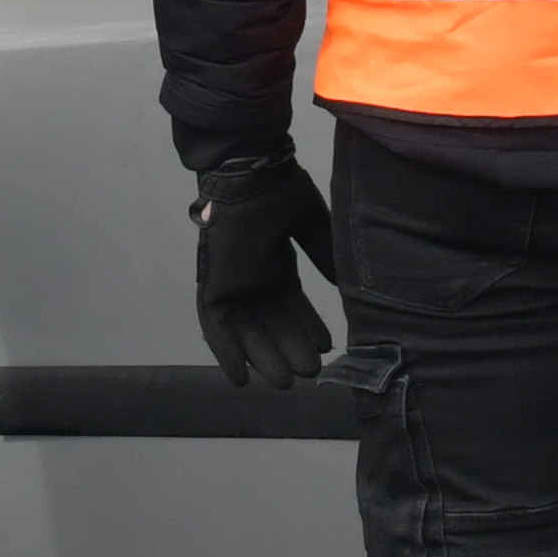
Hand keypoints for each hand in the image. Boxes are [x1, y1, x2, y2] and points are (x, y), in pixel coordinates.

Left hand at [189, 154, 332, 389]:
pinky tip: (241, 378)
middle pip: (271, 322)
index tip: (327, 347)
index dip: (307, 326)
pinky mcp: (212, 286)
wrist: (249, 174)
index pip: (291, 303)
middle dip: (289, 347)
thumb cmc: (279, 191)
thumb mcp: (313, 227)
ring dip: (264, 356)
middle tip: (311, 372)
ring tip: (288, 382)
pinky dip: (225, 352)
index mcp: (275, 261)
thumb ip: (325, 256)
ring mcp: (231, 282)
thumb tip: (345, 283)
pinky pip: (214, 326)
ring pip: (247, 330)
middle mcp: (253, 276)